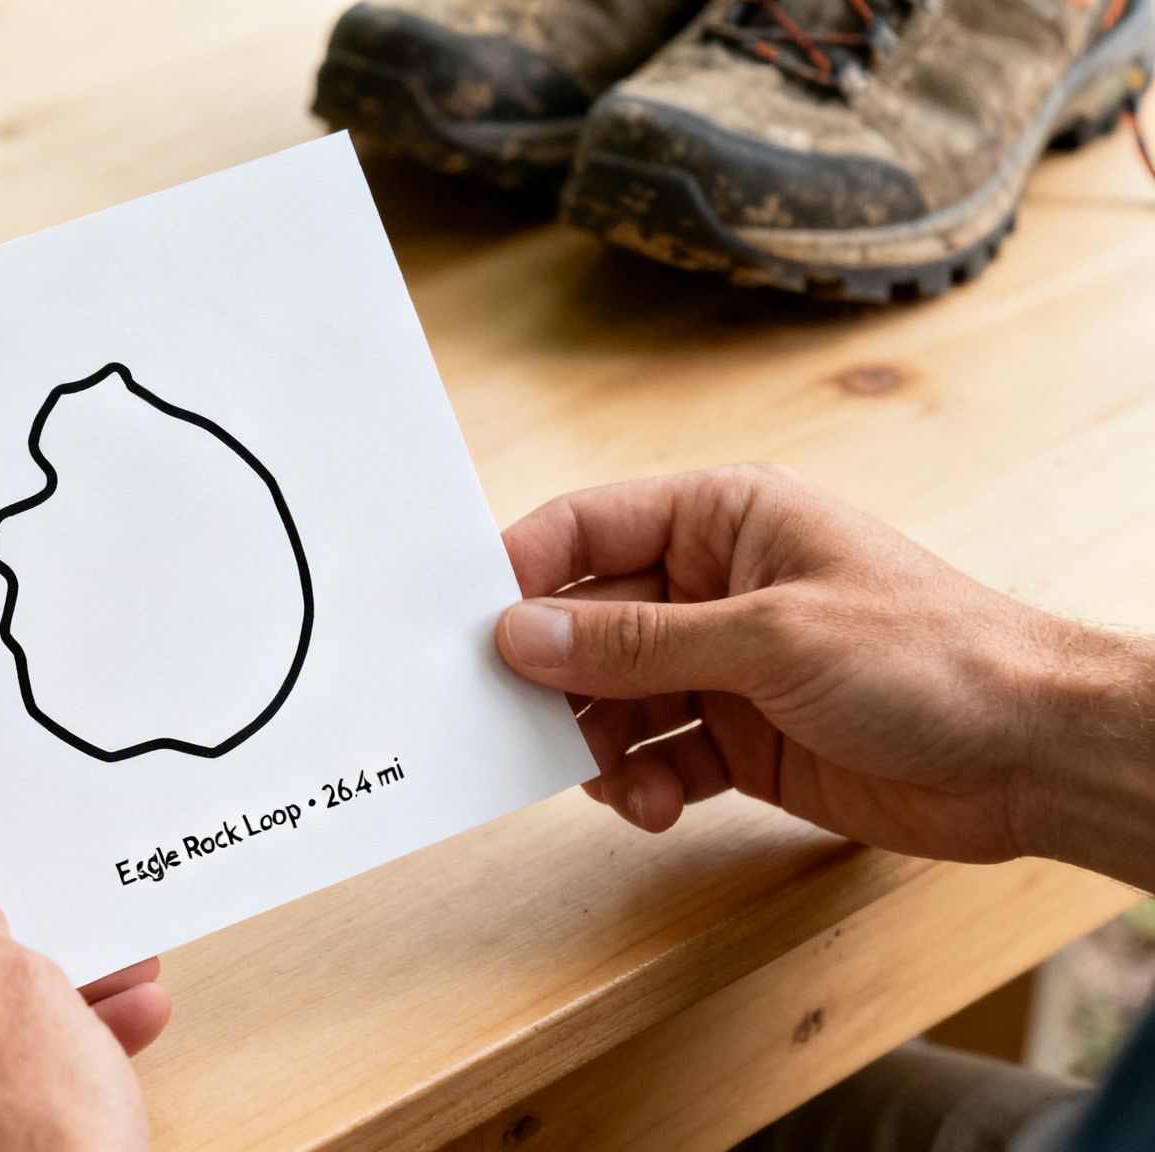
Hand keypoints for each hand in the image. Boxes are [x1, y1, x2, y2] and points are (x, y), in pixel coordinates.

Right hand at [494, 465, 1154, 875]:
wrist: (1033, 756)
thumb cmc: (932, 658)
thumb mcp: (769, 638)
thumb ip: (637, 640)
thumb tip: (524, 633)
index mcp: (723, 519)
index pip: (587, 528)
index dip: (522, 573)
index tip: (465, 628)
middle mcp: (714, 585)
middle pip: (588, 622)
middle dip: (555, 678)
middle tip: (518, 724)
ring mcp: (725, 664)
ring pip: (613, 698)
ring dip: (600, 745)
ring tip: (620, 782)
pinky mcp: (741, 736)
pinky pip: (655, 755)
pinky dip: (644, 784)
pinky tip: (658, 805)